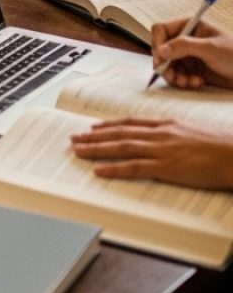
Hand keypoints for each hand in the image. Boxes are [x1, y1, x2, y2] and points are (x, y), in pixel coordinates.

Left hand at [70, 117, 232, 189]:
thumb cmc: (221, 146)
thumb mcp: (192, 132)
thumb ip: (174, 134)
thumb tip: (164, 139)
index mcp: (166, 124)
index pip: (130, 122)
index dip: (109, 125)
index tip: (94, 127)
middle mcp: (160, 133)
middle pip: (119, 133)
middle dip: (94, 136)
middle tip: (75, 138)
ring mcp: (161, 149)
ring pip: (121, 147)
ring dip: (96, 149)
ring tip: (78, 151)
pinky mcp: (166, 167)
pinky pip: (134, 167)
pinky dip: (114, 168)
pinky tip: (99, 170)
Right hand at [149, 18, 232, 89]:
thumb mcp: (210, 49)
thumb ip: (184, 47)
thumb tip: (160, 51)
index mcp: (189, 26)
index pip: (161, 30)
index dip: (157, 43)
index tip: (161, 59)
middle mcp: (184, 38)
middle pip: (160, 49)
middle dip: (165, 64)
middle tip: (173, 77)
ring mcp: (186, 54)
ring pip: (165, 64)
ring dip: (174, 75)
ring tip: (188, 82)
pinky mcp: (190, 68)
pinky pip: (175, 74)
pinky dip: (182, 81)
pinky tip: (197, 82)